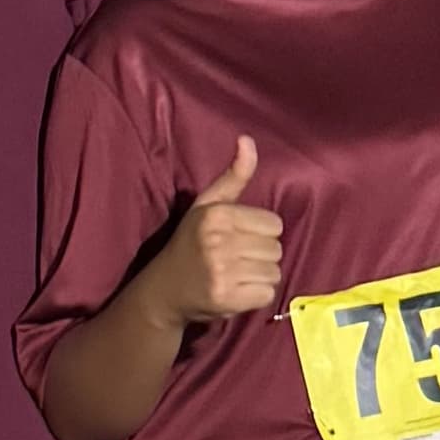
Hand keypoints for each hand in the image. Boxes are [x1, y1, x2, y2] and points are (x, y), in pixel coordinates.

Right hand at [157, 138, 283, 322]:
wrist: (164, 290)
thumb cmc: (191, 242)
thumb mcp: (208, 204)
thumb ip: (234, 175)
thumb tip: (248, 140)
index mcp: (217, 215)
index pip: (274, 224)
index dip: (261, 232)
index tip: (238, 238)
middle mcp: (218, 241)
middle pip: (276, 249)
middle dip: (260, 255)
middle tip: (236, 259)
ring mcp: (222, 272)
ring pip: (274, 272)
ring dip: (259, 276)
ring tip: (236, 275)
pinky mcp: (226, 299)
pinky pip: (267, 294)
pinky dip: (256, 296)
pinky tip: (237, 291)